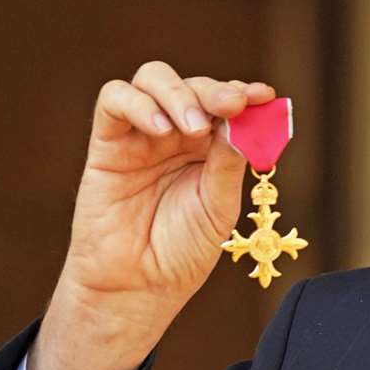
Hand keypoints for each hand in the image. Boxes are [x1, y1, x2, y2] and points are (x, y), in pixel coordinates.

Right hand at [32, 61, 275, 369]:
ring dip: (179, 94)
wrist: (138, 288)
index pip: (226, 106)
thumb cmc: (181, 252)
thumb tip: (241, 121)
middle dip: (214, 91)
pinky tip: (160, 129)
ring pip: (153, 81)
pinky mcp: (106, 144)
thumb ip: (227, 163)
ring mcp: (141, 136)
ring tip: (194, 126)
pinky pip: (114, 101)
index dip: (244, 94)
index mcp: (210, 148)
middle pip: (193, 86)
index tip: (263, 96)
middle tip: (232, 104)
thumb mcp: (218, 207)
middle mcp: (176, 135)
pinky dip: (138, 104)